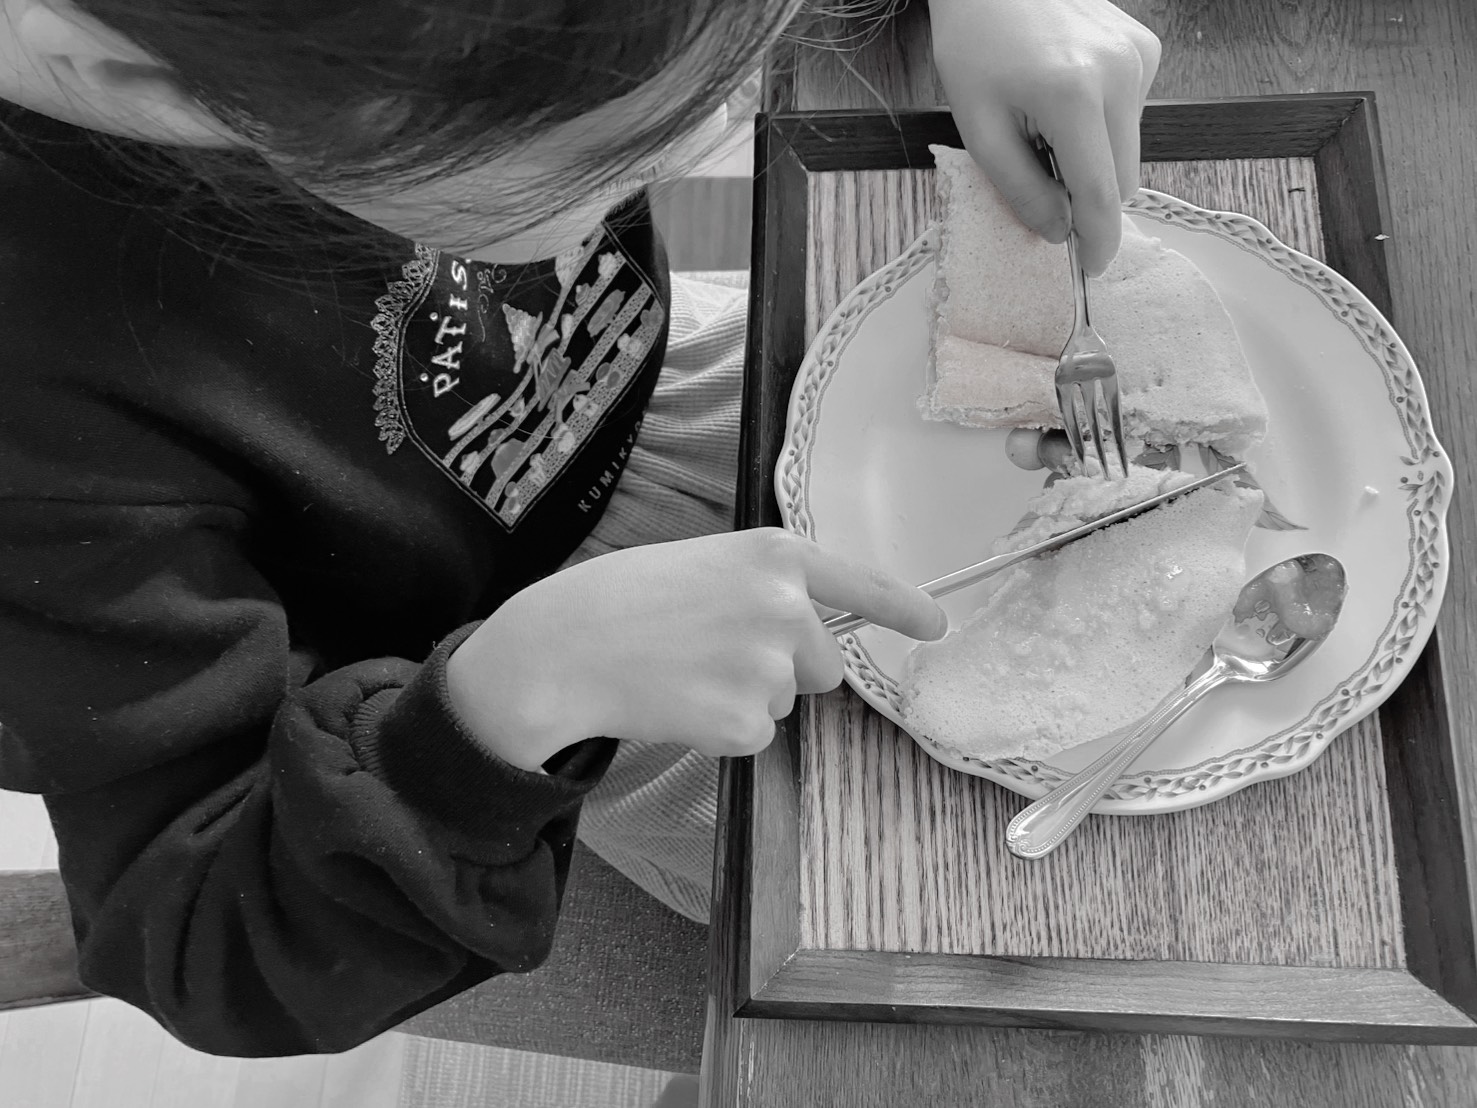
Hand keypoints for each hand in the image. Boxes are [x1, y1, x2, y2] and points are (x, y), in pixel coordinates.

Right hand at [445, 529, 946, 769]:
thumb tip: (804, 636)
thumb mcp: (703, 565)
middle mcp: (783, 607)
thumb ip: (763, 587)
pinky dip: (721, 729)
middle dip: (785, 667)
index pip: (862, 585)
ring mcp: (768, 666)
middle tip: (711, 651)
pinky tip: (678, 701)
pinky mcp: (745, 721)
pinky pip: (756, 735)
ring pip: (785, 701)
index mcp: (773, 556)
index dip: (905, 609)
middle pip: (824, 663)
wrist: (562, 649)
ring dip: (744, 696)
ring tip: (683, 669)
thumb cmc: (622, 601)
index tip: (938, 625)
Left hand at [930, 0, 1160, 274]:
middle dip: (1086, 195)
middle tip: (1038, 176)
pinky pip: (1131, 115)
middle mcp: (1120, 74)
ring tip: (1045, 125)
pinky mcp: (1146, 49)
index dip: (1097, 240)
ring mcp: (1139, 57)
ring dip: (1093, 159)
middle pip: (1122, 178)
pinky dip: (1101, 124)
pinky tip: (1065, 95)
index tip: (1089, 268)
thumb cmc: (976, 44)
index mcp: (1073, 96)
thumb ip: (1019, 188)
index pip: (1101, 194)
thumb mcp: (979, 127)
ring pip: (1129, 150)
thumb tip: (1057, 232)